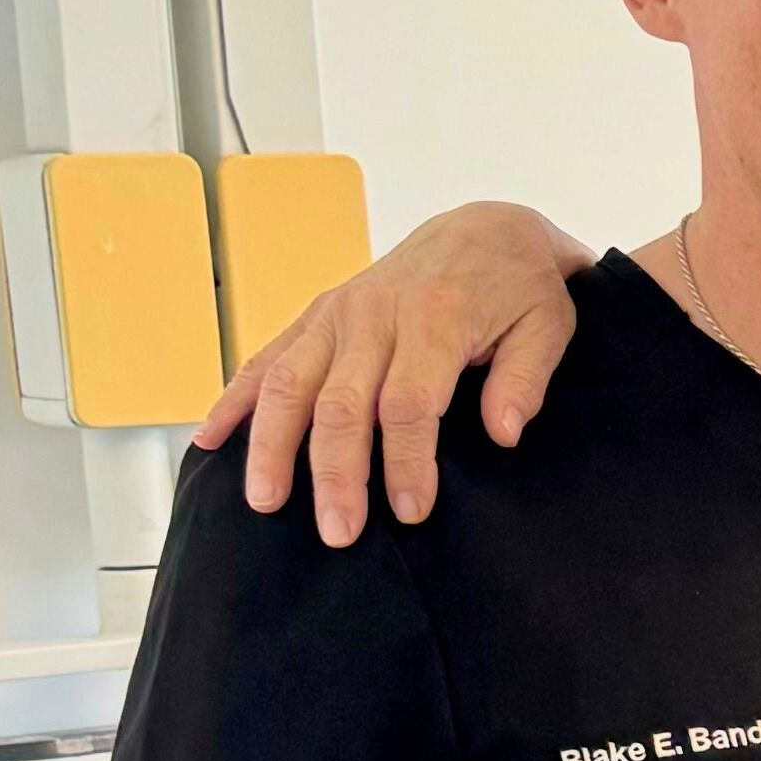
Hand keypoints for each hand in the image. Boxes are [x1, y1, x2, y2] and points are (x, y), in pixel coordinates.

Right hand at [199, 204, 592, 542]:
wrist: (483, 227)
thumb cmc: (519, 285)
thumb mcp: (548, 324)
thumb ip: (526, 380)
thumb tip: (503, 432)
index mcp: (434, 318)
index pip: (409, 404)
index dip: (406, 462)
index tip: (411, 511)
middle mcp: (374, 314)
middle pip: (341, 403)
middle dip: (335, 472)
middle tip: (338, 533)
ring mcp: (336, 314)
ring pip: (289, 383)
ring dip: (272, 445)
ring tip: (264, 501)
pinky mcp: (316, 316)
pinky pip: (267, 359)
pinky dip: (236, 399)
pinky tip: (212, 440)